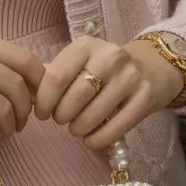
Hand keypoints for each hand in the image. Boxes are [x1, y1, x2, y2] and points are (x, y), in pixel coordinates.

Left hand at [33, 35, 183, 150]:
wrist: (152, 67)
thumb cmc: (105, 68)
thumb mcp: (82, 60)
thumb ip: (60, 75)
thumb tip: (32, 101)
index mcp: (87, 46)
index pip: (57, 76)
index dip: (44, 100)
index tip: (42, 112)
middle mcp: (110, 58)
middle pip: (75, 97)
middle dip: (61, 116)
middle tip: (60, 120)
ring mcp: (130, 78)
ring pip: (93, 115)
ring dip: (78, 129)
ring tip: (76, 128)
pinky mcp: (145, 99)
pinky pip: (115, 128)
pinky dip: (97, 140)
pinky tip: (91, 139)